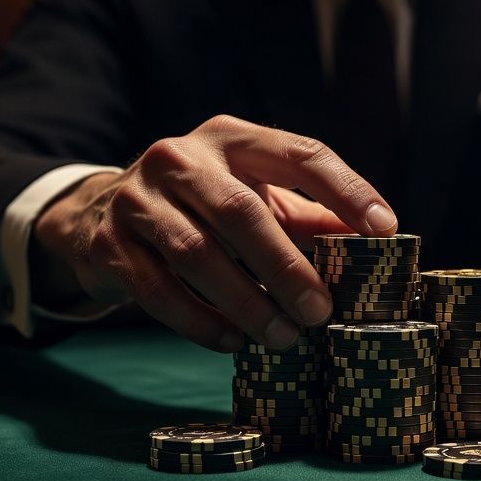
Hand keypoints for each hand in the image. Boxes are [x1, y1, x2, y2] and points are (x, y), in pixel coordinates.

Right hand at [32, 115, 397, 351]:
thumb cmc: (199, 208)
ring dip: (246, 302)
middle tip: (321, 312)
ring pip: (197, 254)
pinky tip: (234, 341)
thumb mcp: (254, 197)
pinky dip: (201, 322)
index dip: (345, 189)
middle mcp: (180, 158)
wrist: (95, 216)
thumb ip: (309, 217)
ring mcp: (137, 199)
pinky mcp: (109, 243)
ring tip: (284, 337)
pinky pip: (158, 290)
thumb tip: (376, 244)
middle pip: (241, 211)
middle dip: (286, 267)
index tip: (384, 229)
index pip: (298, 153)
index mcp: (231, 138)